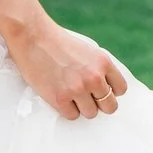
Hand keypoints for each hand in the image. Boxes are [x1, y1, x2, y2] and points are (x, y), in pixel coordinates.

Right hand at [6, 13, 127, 122]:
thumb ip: (98, 68)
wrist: (32, 36)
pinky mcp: (60, 99)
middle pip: (110, 106)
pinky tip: (58, 96)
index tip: (100, 89)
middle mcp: (94, 77)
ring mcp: (77, 89)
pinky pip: (72, 116)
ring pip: (91, 113)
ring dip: (81, 107)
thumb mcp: (87, 50)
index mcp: (103, 63)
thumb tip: (105, 89)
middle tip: (86, 97)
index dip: (110, 90)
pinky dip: (66, 109)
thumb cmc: (57, 42)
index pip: (120, 89)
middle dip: (99, 103)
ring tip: (69, 94)